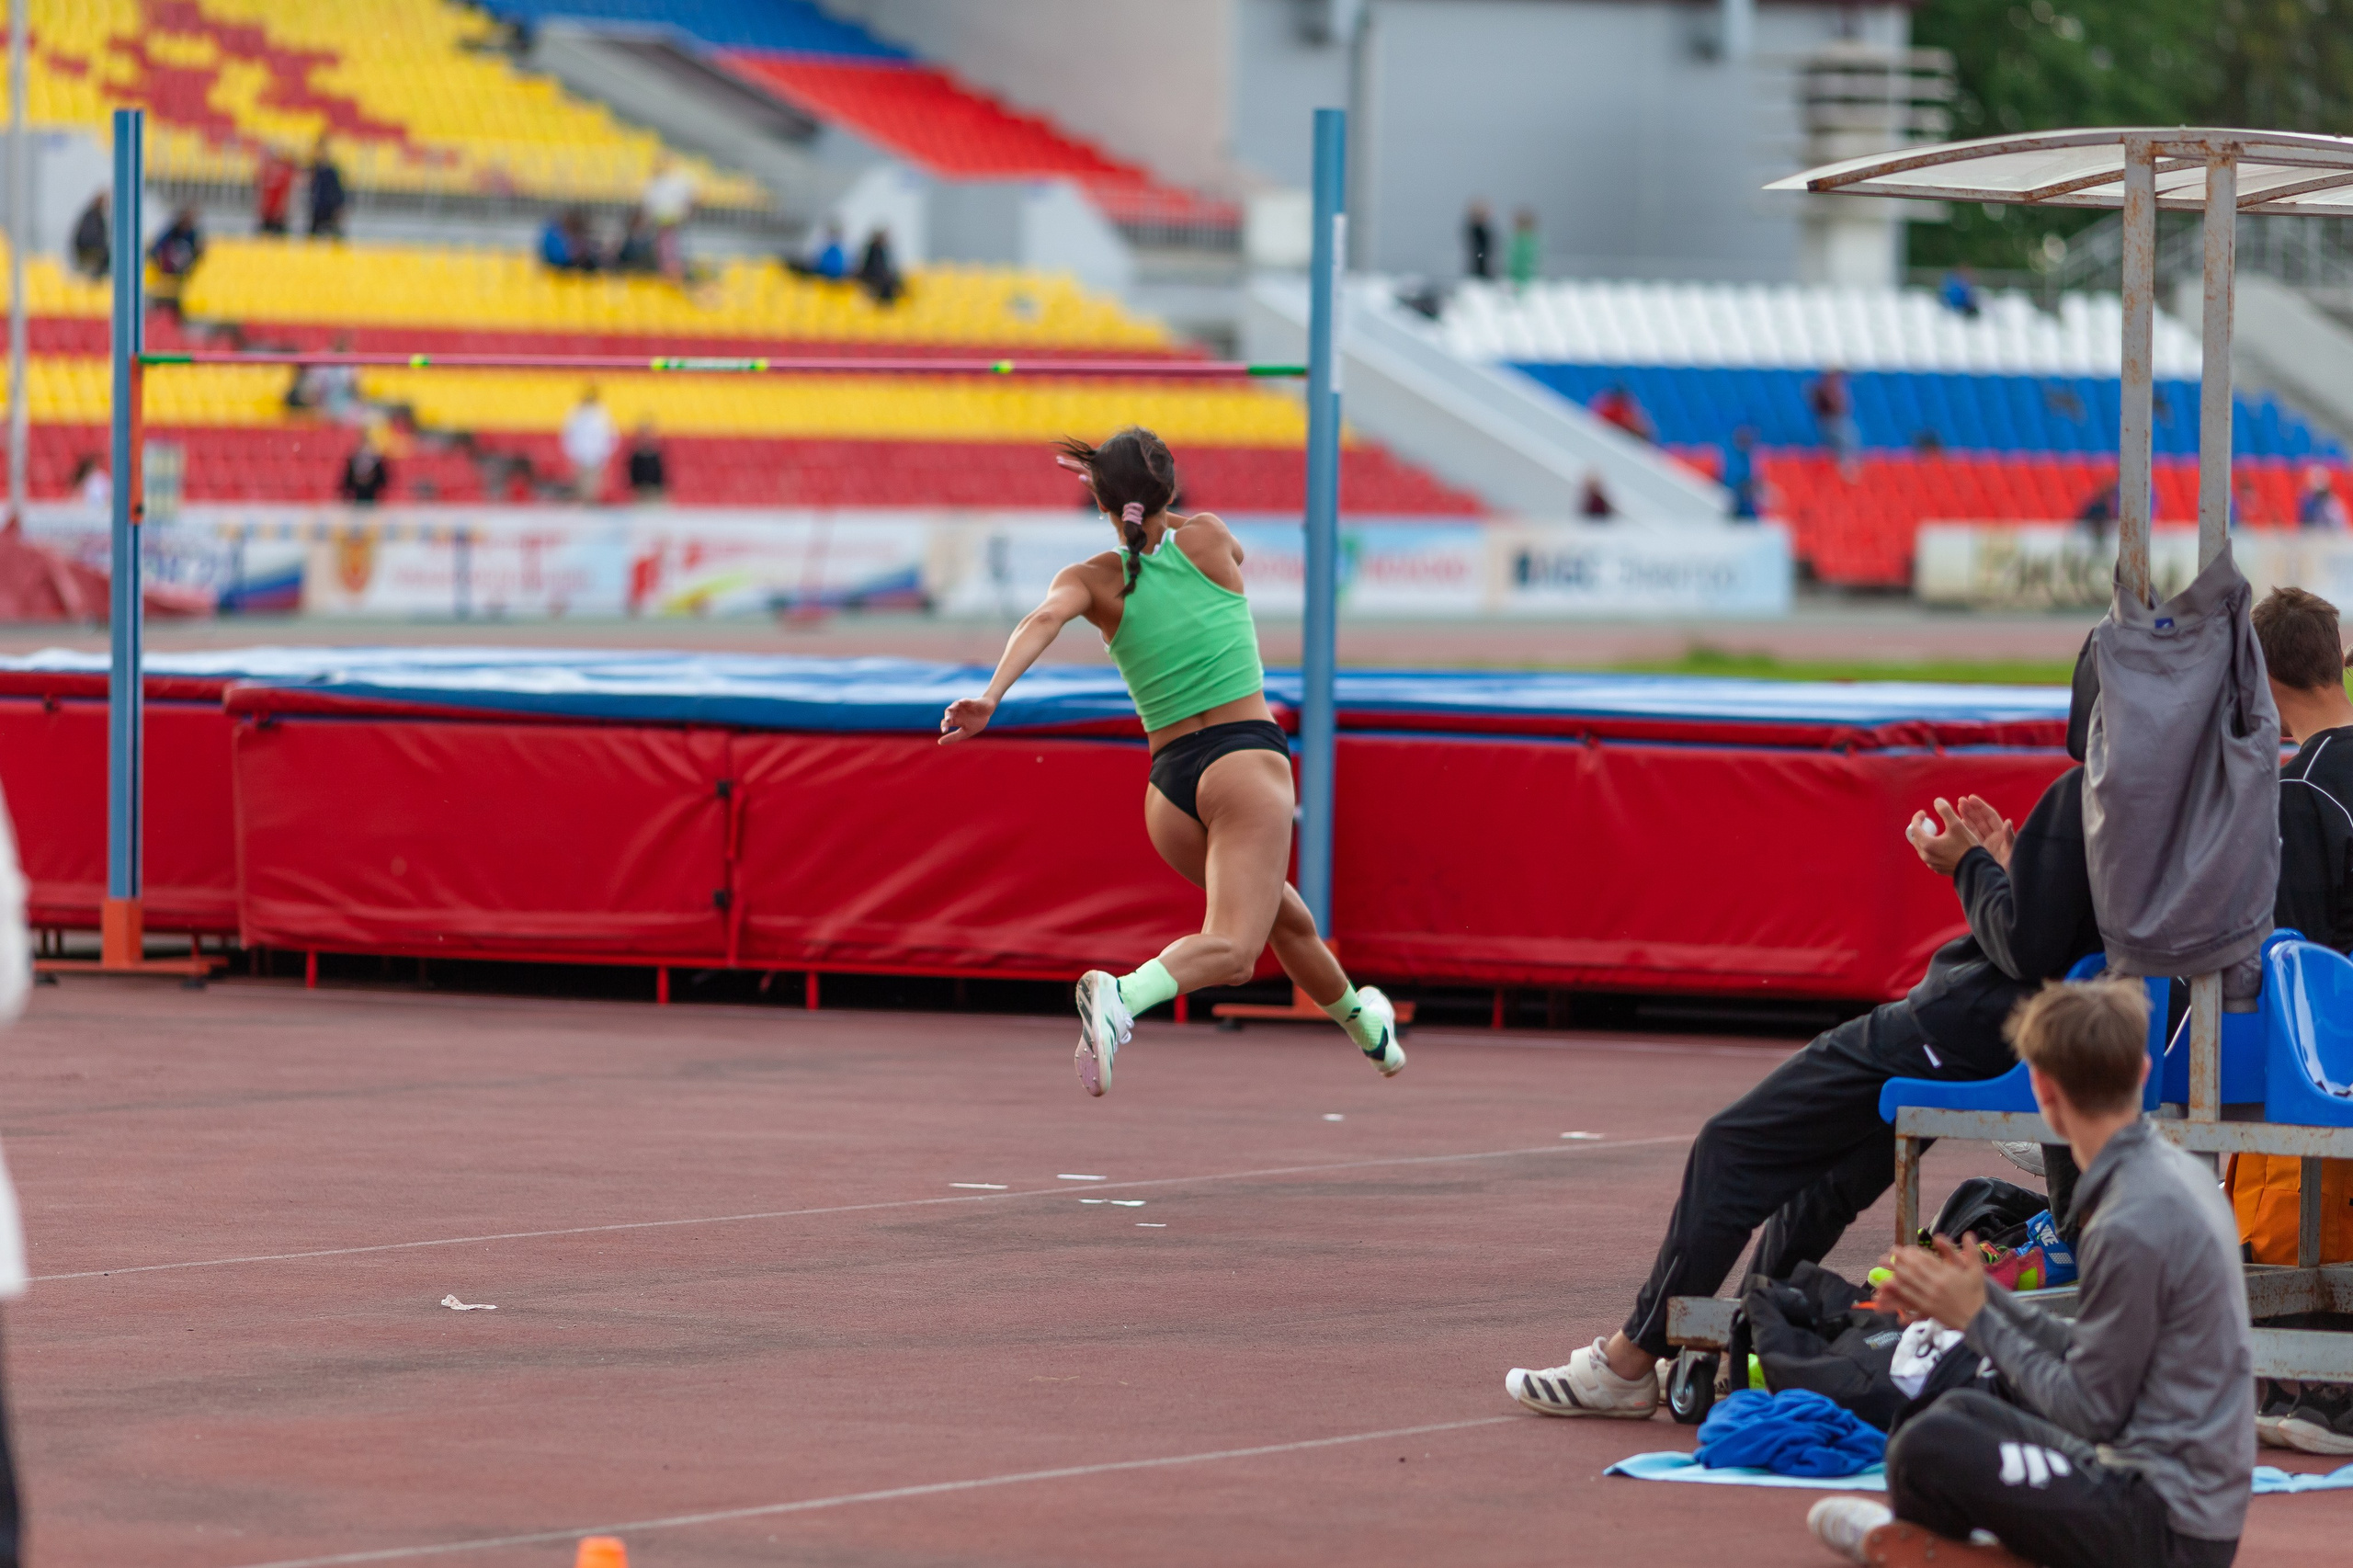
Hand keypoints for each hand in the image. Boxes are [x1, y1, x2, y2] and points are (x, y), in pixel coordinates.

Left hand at [939, 696, 995, 743]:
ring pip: (954, 705)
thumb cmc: (976, 722)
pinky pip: (965, 700)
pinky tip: (961, 702)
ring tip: (951, 710)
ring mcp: (962, 706)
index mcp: (955, 720)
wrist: (987, 712)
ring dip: (952, 708)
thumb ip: (953, 737)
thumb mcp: (965, 732)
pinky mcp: (969, 701)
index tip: (944, 731)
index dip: (944, 726)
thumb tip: (939, 742)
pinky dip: (962, 701)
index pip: (946, 722)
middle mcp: (956, 712)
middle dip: (947, 717)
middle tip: (947, 721)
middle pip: (948, 713)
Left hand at [1871, 1232, 1988, 1330]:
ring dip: (1897, 1271)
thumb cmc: (1977, 1294)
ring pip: (1909, 1282)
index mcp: (1948, 1274)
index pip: (1926, 1259)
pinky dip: (1899, 1289)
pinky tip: (1890, 1283)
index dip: (1913, 1253)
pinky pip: (1909, 1297)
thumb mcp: (1977, 1271)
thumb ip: (1972, 1251)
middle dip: (1901, 1259)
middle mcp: (1937, 1285)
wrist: (1979, 1320)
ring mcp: (1931, 1297)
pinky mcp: (1927, 1308)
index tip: (1905, 1247)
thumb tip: (1968, 1234)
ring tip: (1887, 1263)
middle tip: (1892, 1251)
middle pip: (1914, 1269)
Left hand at [1905, 797, 1981, 875]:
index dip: (1918, 818)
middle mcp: (1926, 856)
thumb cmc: (1967, 846)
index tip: (1924, 813)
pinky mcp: (1937, 868)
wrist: (1976, 868)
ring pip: (1923, 848)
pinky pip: (1930, 855)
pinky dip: (1932, 847)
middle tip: (1930, 822)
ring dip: (1927, 838)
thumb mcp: (1957, 824)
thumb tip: (1937, 801)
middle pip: (1916, 838)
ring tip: (1937, 833)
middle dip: (1921, 828)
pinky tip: (1943, 844)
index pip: (1914, 828)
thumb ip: (1945, 810)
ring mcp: (1931, 864)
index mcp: (1927, 844)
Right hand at [1955, 795, 2014, 870]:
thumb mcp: (2012, 853)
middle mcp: (1991, 839)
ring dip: (1964, 817)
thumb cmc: (2011, 870)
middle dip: (1970, 809)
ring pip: (1972, 828)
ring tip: (1955, 808)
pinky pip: (1966, 839)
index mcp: (2000, 835)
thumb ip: (2010, 838)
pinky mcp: (1974, 854)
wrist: (2000, 885)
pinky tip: (1952, 825)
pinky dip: (1960, 831)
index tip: (1970, 798)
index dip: (1980, 806)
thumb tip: (2008, 822)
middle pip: (1979, 820)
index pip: (1989, 816)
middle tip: (1959, 800)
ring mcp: (1982, 846)